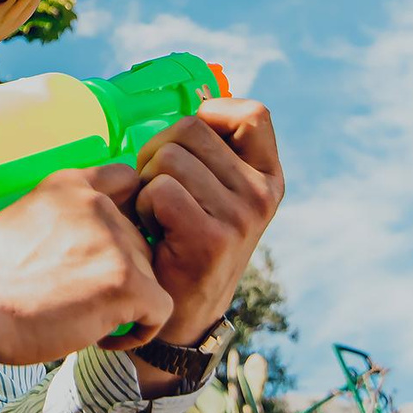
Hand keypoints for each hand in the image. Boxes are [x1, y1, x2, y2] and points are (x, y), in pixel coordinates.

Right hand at [0, 165, 171, 365]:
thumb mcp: (24, 214)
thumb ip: (63, 214)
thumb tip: (81, 236)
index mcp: (72, 186)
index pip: (128, 182)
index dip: (128, 216)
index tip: (107, 246)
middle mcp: (101, 206)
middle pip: (139, 240)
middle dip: (121, 270)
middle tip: (85, 296)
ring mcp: (118, 244)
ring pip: (150, 275)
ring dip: (127, 301)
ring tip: (89, 319)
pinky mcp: (127, 284)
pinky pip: (160, 310)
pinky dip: (140, 330)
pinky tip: (106, 337)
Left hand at [132, 99, 283, 374]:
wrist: (178, 320)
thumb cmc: (182, 244)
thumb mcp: (214, 195)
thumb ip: (211, 153)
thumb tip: (198, 92)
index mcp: (269, 177)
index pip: (251, 112)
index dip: (211, 116)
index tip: (190, 148)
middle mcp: (263, 194)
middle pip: (191, 128)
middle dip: (158, 151)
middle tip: (158, 192)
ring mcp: (242, 216)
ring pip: (168, 156)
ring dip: (146, 182)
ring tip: (157, 217)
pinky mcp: (212, 238)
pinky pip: (158, 190)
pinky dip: (143, 208)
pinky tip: (153, 234)